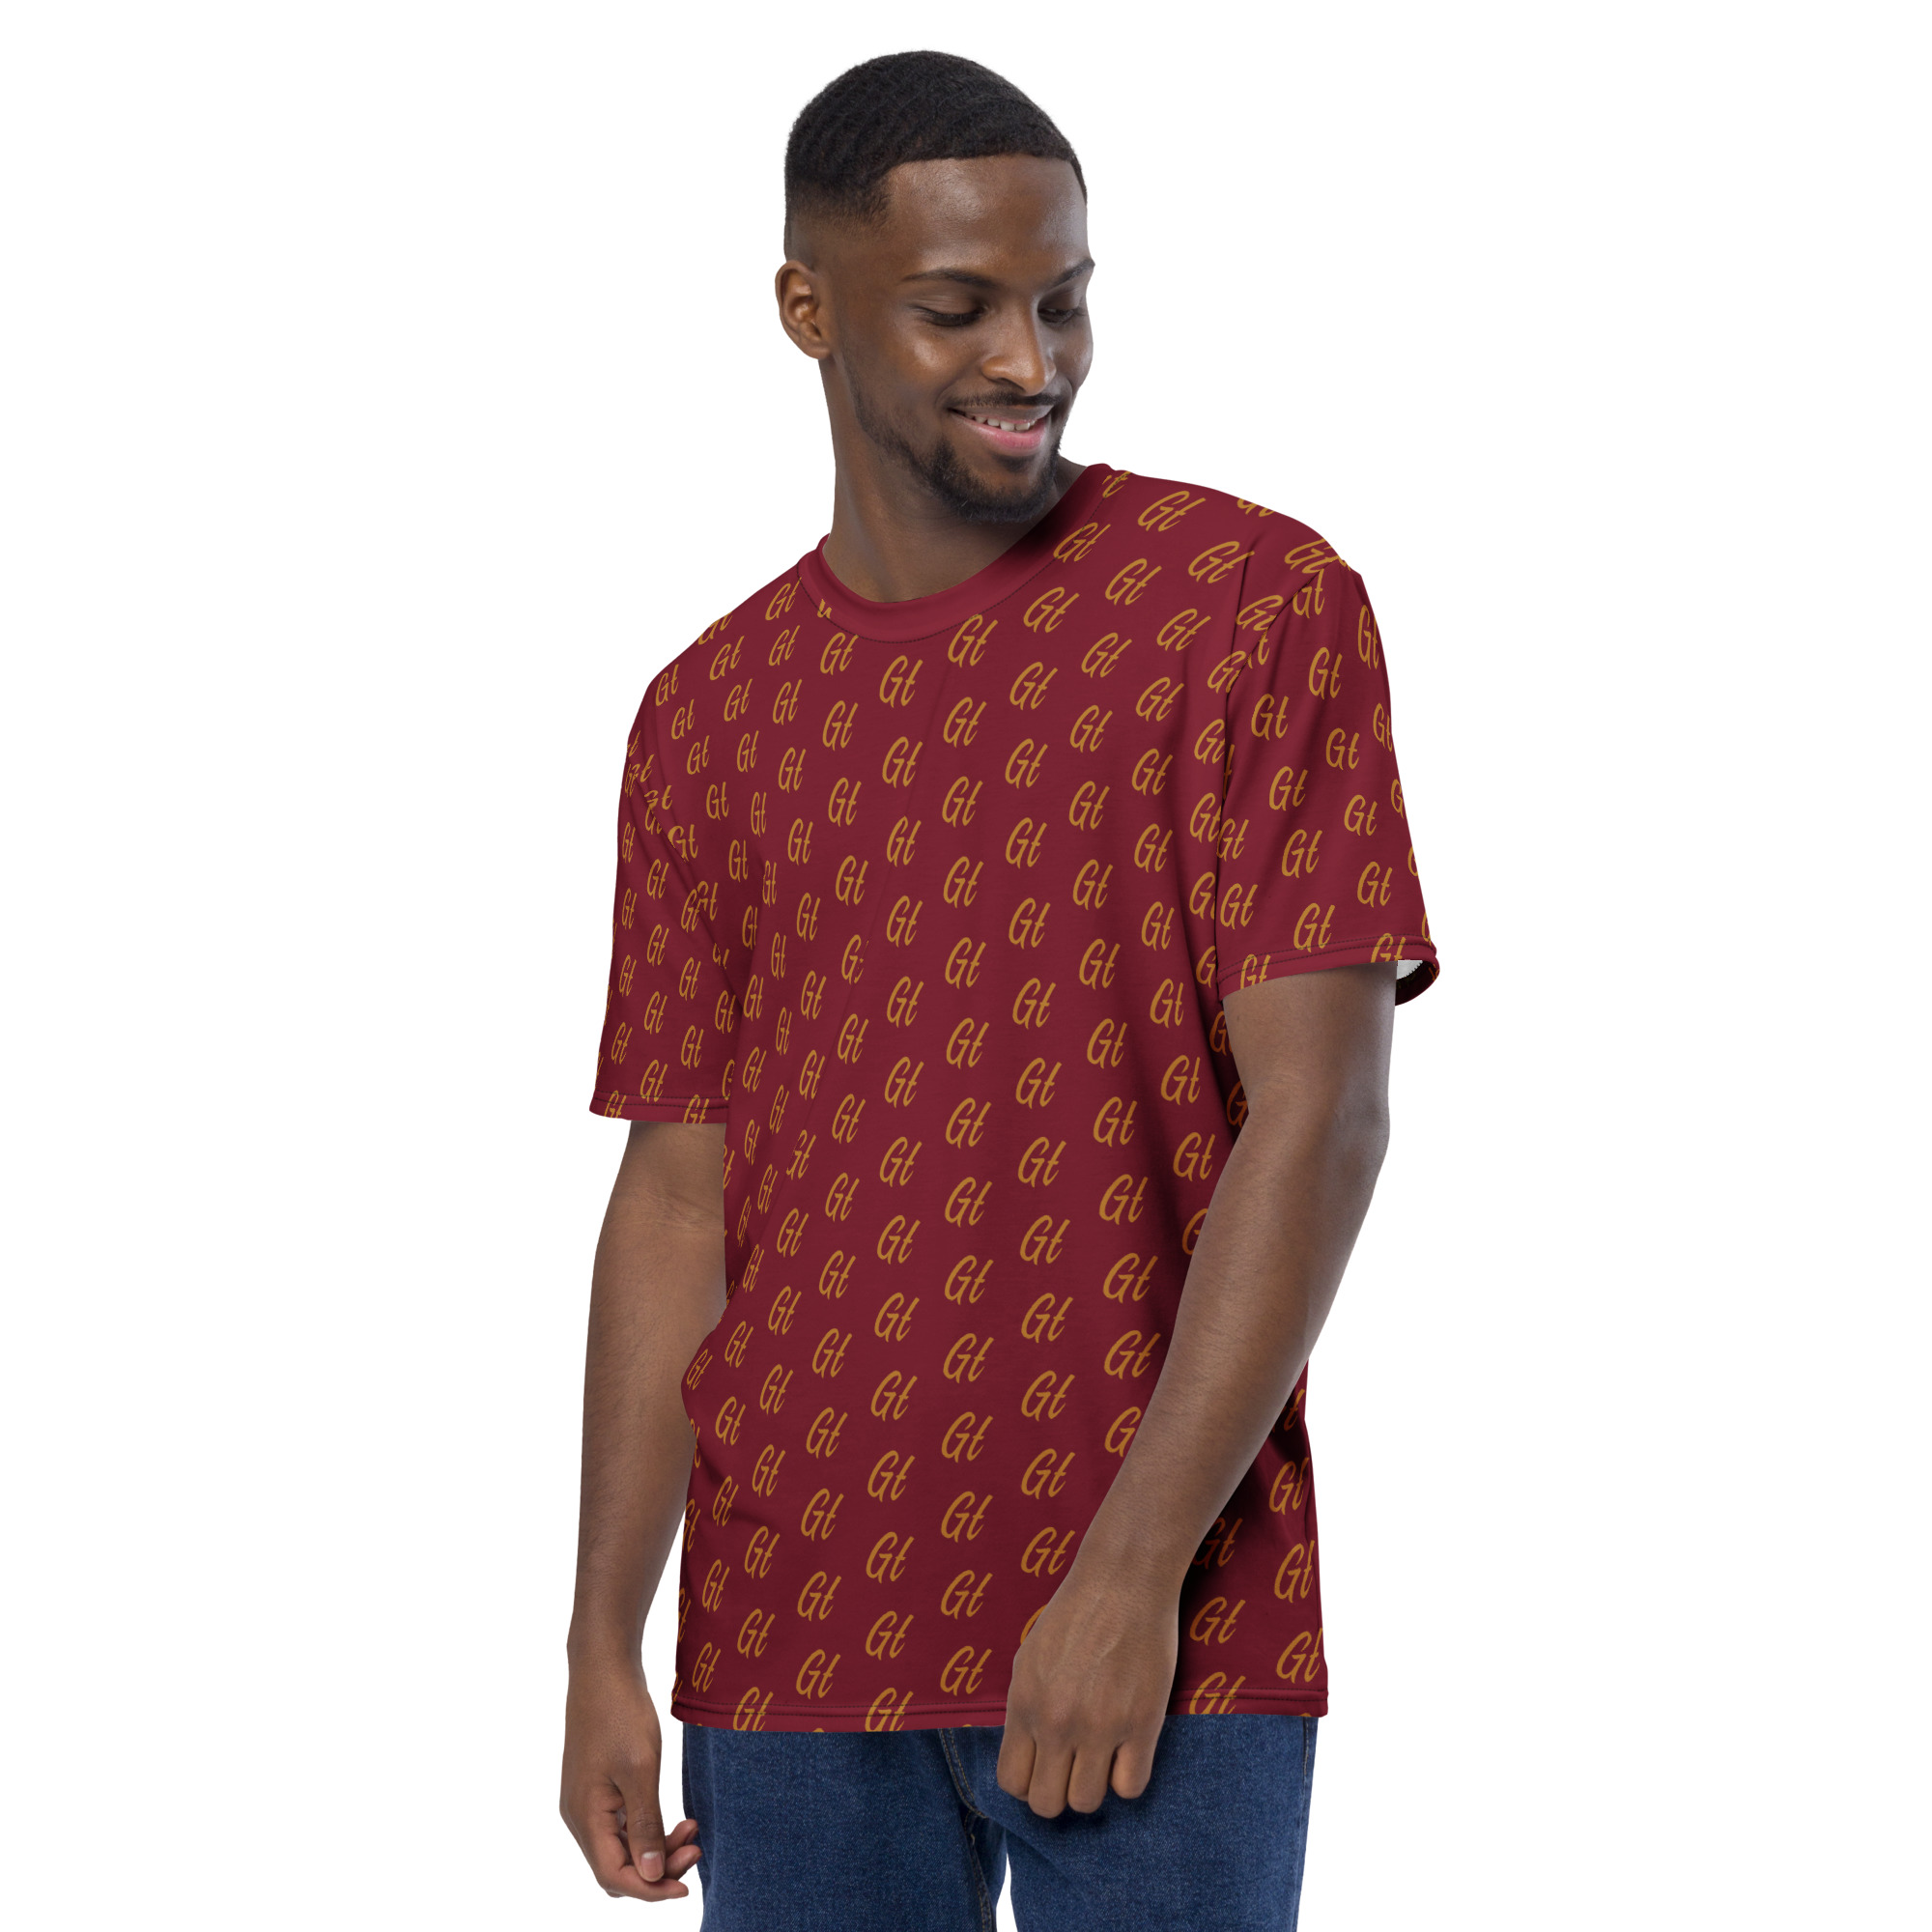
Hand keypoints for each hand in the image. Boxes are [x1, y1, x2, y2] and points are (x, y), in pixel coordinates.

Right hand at [560, 1660, 700, 1899]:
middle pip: (617, 1866)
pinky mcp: (597, 1787)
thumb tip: (650, 1876)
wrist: (604, 1667)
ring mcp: (587, 1801)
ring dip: (656, 1847)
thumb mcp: (641, 1770)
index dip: (650, 1890)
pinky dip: (648, 1828)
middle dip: (657, 1867)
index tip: (687, 1885)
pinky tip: (676, 1817)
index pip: (614, 1876)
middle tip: (697, 1846)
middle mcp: (580, 1816)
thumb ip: (646, 1825)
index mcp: (585, 1817)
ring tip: (693, 1829)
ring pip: (621, 1847)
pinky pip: (622, 1825)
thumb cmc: (621, 1713)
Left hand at [995, 1557, 1178, 1816]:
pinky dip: (1128, 1777)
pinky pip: (1131, 1788)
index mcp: (1024, 1703)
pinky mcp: (1141, 1724)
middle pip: (1047, 1803)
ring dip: (1094, 1786)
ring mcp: (1100, 1726)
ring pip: (1087, 1802)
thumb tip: (1028, 1754)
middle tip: (1073, 1767)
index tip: (1045, 1768)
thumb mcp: (1028, 1658)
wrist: (1123, 1581)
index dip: (1028, 1783)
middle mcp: (1056, 1721)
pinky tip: (1128, 1749)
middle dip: (1059, 1792)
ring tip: (1102, 1756)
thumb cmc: (1075, 1614)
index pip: (1012, 1782)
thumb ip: (1024, 1710)